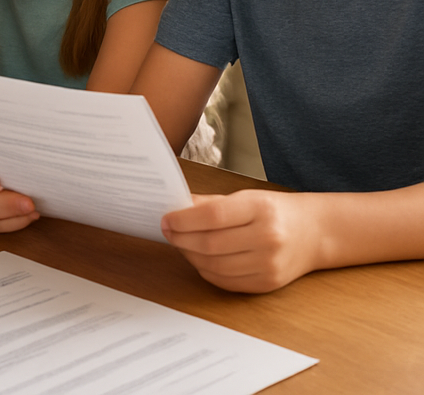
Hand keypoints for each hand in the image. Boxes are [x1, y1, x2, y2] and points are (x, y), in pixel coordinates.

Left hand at [161, 190, 321, 292]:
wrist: (314, 233)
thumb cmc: (275, 211)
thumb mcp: (246, 197)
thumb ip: (211, 203)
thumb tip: (177, 207)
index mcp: (260, 209)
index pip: (212, 216)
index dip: (183, 220)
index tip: (166, 219)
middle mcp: (267, 238)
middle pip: (210, 244)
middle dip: (181, 239)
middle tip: (168, 231)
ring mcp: (269, 265)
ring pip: (214, 266)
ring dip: (190, 256)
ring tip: (181, 243)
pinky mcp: (267, 284)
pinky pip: (225, 282)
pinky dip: (206, 271)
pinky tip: (199, 258)